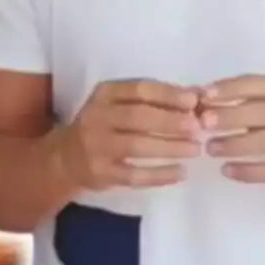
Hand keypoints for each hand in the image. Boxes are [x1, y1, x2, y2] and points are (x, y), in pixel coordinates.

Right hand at [55, 80, 201, 190]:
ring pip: (136, 146)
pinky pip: (133, 175)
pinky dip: (159, 175)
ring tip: (195, 149)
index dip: (168, 94)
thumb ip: (157, 98)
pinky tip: (180, 172)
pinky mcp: (100, 174)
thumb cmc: (106, 124)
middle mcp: (96, 118)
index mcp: (105, 94)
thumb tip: (199, 96)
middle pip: (138, 117)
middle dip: (171, 122)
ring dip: (169, 147)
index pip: (139, 89)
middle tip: (198, 127)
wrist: (65, 158)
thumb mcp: (122, 103)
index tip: (193, 101)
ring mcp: (96, 147)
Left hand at [199, 75, 264, 183]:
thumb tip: (201, 97)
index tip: (204, 95)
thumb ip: (247, 98)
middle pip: (263, 112)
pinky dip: (248, 171)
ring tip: (210, 148)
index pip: (260, 84)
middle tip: (203, 122)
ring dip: (235, 144)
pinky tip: (227, 170)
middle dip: (231, 116)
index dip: (231, 88)